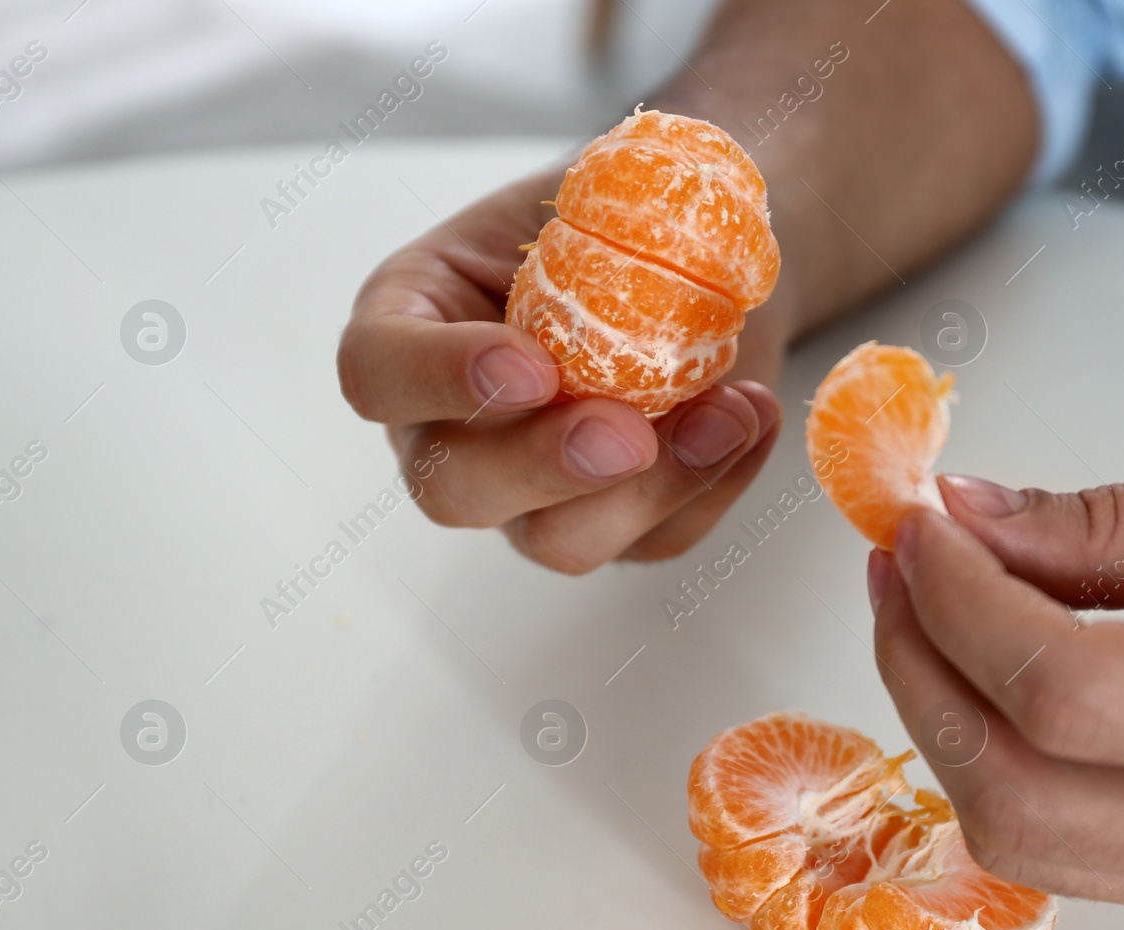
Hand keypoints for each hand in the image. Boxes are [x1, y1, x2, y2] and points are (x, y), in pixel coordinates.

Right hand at [337, 167, 784, 573]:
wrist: (695, 253)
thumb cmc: (616, 216)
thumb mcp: (588, 194)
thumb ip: (593, 237)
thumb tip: (657, 289)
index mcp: (411, 325)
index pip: (375, 374)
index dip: (439, 382)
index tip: (530, 366)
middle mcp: (452, 427)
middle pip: (453, 490)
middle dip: (545, 467)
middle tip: (628, 432)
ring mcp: (528, 491)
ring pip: (559, 541)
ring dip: (655, 489)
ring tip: (731, 414)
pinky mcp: (611, 525)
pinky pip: (656, 541)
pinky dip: (716, 484)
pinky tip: (749, 418)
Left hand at [870, 423, 1123, 928]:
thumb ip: (1109, 519)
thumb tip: (966, 519)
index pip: (1068, 695)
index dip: (960, 606)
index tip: (919, 532)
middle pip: (1019, 793)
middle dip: (921, 670)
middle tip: (898, 571)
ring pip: (1023, 840)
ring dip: (942, 721)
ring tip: (928, 612)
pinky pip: (1064, 849)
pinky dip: (999, 761)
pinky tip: (989, 675)